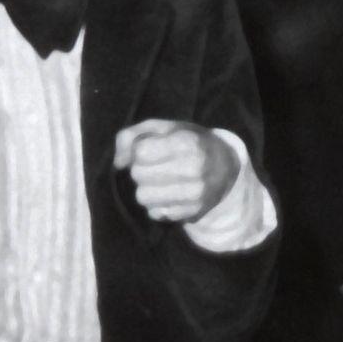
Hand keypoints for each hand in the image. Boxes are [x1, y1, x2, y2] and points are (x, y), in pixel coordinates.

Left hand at [111, 119, 242, 225]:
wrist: (224, 165)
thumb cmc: (186, 141)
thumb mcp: (160, 128)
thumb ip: (131, 137)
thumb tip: (119, 163)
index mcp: (186, 142)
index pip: (140, 153)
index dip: (139, 151)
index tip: (151, 149)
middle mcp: (194, 169)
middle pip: (138, 175)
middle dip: (141, 169)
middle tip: (156, 166)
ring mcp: (195, 194)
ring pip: (143, 197)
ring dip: (146, 189)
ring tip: (160, 181)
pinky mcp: (192, 213)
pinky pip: (155, 213)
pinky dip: (157, 204)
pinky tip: (170, 194)